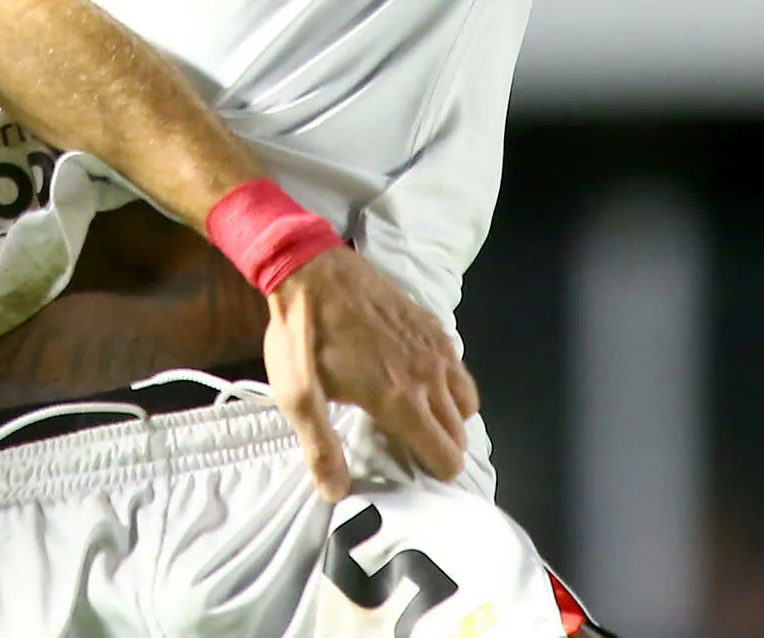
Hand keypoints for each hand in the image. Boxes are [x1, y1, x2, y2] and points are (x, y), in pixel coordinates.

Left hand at [260, 247, 478, 499]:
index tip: (408, 469)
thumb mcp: (297, 396)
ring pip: (467, 402)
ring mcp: (435, 348)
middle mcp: (429, 377)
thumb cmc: (303, 336)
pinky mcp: (433, 325)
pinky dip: (449, 383)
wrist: (311, 270)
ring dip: (449, 416)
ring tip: (417, 415)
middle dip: (442, 448)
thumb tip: (336, 494)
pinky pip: (459, 368)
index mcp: (400, 401)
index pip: (447, 457)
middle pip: (460, 435)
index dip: (433, 472)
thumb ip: (320, 447)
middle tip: (408, 446)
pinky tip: (418, 379)